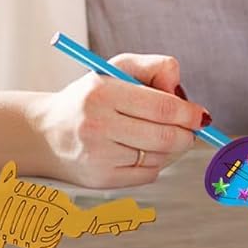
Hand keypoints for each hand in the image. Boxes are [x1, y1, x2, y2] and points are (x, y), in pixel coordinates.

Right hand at [27, 53, 210, 188]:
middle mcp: (98, 125)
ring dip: (171, 148)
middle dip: (186, 134)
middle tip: (192, 129)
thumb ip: (153, 67)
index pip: (161, 107)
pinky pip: (146, 175)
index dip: (188, 113)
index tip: (200, 115)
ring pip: (157, 157)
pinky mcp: (100, 179)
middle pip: (163, 137)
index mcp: (103, 92)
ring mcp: (98, 156)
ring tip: (163, 135)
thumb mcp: (116, 68)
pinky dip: (156, 163)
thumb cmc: (90, 96)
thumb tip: (181, 89)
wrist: (47, 132)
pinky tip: (145, 150)